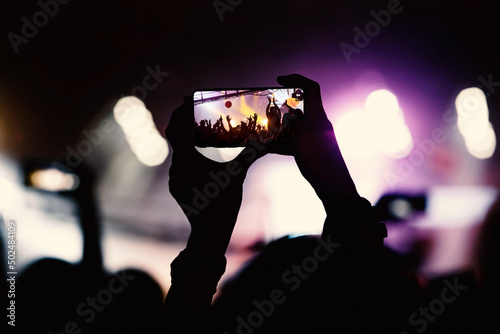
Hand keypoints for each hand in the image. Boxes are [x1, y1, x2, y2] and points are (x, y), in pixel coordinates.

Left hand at [165, 96, 265, 254]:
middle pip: (174, 136)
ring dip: (185, 139)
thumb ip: (251, 154)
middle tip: (191, 108)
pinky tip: (199, 157)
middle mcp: (176, 166)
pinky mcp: (177, 187)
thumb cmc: (223, 202)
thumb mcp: (237, 175)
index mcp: (187, 158)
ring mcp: (175, 178)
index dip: (182, 111)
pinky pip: (180, 165)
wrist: (209, 232)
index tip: (188, 98)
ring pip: (177, 152)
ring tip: (199, 131)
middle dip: (182, 121)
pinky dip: (187, 155)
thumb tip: (267, 140)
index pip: (179, 127)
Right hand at [274, 74, 358, 202]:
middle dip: (282, 108)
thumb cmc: (318, 161)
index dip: (296, 79)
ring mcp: (316, 138)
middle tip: (266, 112)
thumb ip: (292, 126)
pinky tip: (270, 148)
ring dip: (280, 126)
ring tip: (264, 131)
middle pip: (300, 107)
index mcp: (317, 116)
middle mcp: (318, 124)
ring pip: (296, 125)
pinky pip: (295, 141)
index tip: (279, 80)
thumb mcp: (300, 139)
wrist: (333, 186)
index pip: (311, 88)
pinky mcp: (313, 150)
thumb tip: (283, 120)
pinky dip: (283, 143)